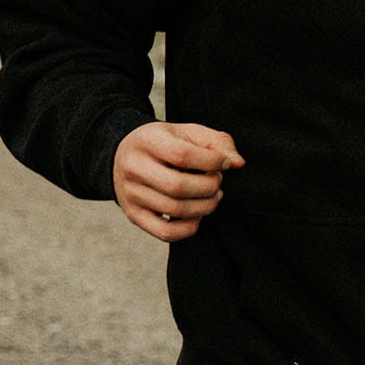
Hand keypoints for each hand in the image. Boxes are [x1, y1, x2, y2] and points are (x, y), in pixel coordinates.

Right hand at [112, 122, 243, 241]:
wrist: (126, 154)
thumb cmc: (166, 143)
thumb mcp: (190, 132)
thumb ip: (218, 142)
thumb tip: (237, 163)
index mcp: (148, 141)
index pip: (182, 155)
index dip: (212, 161)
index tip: (225, 163)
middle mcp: (134, 168)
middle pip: (177, 186)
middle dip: (209, 186)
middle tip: (217, 180)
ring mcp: (131, 194)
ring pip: (175, 210)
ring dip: (205, 206)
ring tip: (213, 195)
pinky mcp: (134, 215)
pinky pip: (165, 232)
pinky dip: (189, 228)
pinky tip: (198, 214)